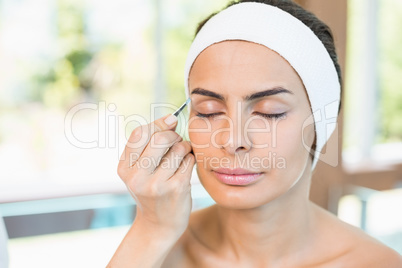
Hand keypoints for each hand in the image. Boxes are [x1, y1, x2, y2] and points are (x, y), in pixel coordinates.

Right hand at [117, 113, 194, 237]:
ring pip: (178, 148)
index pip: (139, 133)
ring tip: (180, 158)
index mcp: (124, 168)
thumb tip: (171, 118)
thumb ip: (149, 144)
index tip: (170, 123)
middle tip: (177, 142)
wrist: (159, 225)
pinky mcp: (176, 189)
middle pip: (160, 138)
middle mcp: (137, 176)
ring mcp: (157, 184)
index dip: (157, 124)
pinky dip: (190, 161)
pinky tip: (185, 169)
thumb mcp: (139, 169)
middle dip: (173, 135)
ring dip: (184, 149)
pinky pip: (189, 161)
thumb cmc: (151, 190)